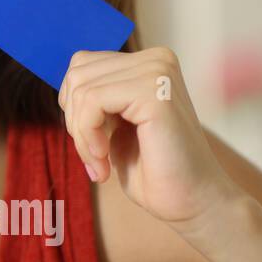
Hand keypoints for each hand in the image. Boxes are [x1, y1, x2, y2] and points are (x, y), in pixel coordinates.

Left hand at [57, 46, 241, 226]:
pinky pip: (92, 102)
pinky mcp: (154, 92)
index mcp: (148, 61)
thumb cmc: (153, 169)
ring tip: (99, 163)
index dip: (73, 107)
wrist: (193, 202)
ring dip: (80, 134)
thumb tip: (68, 82)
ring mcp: (158, 72)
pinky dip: (87, 136)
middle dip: (74, 121)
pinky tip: (105, 160)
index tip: (90, 142)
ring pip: (82, 89)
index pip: (81, 65)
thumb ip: (95, 97)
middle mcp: (157, 58)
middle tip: (94, 158)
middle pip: (78, 74)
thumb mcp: (115, 123)